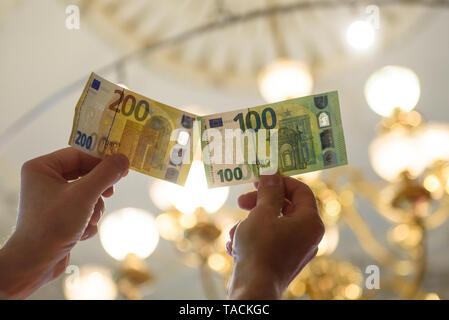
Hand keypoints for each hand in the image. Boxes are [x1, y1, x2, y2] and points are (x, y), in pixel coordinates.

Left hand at [0, 147, 128, 298]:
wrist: (35, 263)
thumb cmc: (53, 225)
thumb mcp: (84, 195)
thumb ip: (106, 174)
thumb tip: (124, 159)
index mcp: (42, 167)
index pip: (79, 154)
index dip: (102, 161)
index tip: (122, 168)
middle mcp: (44, 180)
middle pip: (85, 174)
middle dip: (98, 190)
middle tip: (110, 193)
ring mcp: (52, 199)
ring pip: (87, 193)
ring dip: (94, 208)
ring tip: (89, 221)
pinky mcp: (59, 216)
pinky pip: (83, 209)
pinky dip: (87, 220)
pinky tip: (81, 232)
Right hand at [227, 174, 323, 299]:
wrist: (253, 290)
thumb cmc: (260, 249)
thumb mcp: (262, 213)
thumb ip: (269, 191)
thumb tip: (272, 173)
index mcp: (310, 222)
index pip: (301, 191)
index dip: (280, 181)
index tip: (260, 179)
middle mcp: (307, 236)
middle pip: (284, 207)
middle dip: (259, 203)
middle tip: (241, 201)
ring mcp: (295, 251)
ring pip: (271, 225)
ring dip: (249, 224)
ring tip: (236, 234)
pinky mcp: (281, 261)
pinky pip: (267, 241)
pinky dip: (251, 239)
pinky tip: (235, 247)